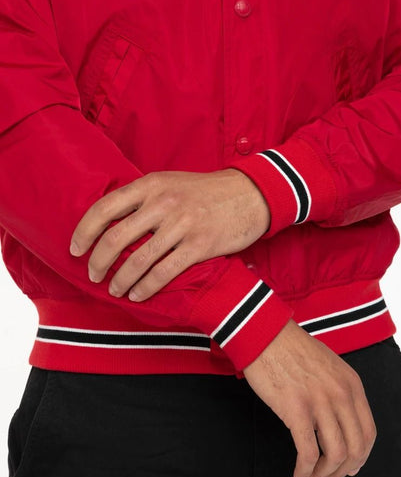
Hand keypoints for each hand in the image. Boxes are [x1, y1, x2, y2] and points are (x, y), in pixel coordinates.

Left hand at [69, 168, 269, 300]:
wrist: (248, 195)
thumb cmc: (205, 191)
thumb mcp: (170, 182)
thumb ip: (143, 197)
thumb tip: (111, 221)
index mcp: (151, 185)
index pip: (104, 208)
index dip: (84, 232)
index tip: (76, 249)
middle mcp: (163, 203)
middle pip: (116, 238)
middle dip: (98, 262)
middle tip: (93, 275)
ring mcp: (182, 224)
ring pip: (138, 260)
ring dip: (120, 280)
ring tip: (114, 290)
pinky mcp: (200, 245)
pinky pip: (164, 272)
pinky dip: (146, 287)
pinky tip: (138, 294)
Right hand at [243, 318, 376, 476]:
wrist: (265, 334)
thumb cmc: (291, 348)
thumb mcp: (329, 365)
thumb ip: (339, 390)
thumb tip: (339, 422)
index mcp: (351, 384)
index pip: (368, 432)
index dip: (361, 456)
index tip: (348, 467)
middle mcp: (341, 395)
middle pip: (356, 448)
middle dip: (343, 471)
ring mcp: (320, 402)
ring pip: (335, 455)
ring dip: (324, 473)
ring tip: (311, 476)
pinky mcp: (296, 409)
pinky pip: (308, 452)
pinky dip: (305, 470)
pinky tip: (298, 473)